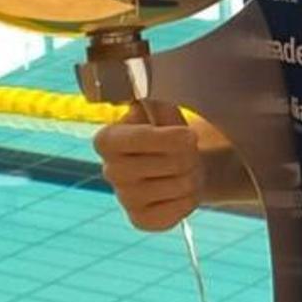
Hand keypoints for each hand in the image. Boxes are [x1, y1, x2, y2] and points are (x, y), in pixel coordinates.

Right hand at [93, 100, 204, 230]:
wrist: (177, 166)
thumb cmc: (169, 134)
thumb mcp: (162, 110)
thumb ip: (156, 98)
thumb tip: (148, 81)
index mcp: (107, 139)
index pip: (142, 138)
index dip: (172, 137)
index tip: (189, 135)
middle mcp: (110, 171)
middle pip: (171, 162)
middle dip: (190, 155)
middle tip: (189, 152)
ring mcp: (124, 199)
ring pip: (180, 185)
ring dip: (194, 175)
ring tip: (187, 168)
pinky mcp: (140, 220)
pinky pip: (180, 209)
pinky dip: (190, 199)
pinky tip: (181, 190)